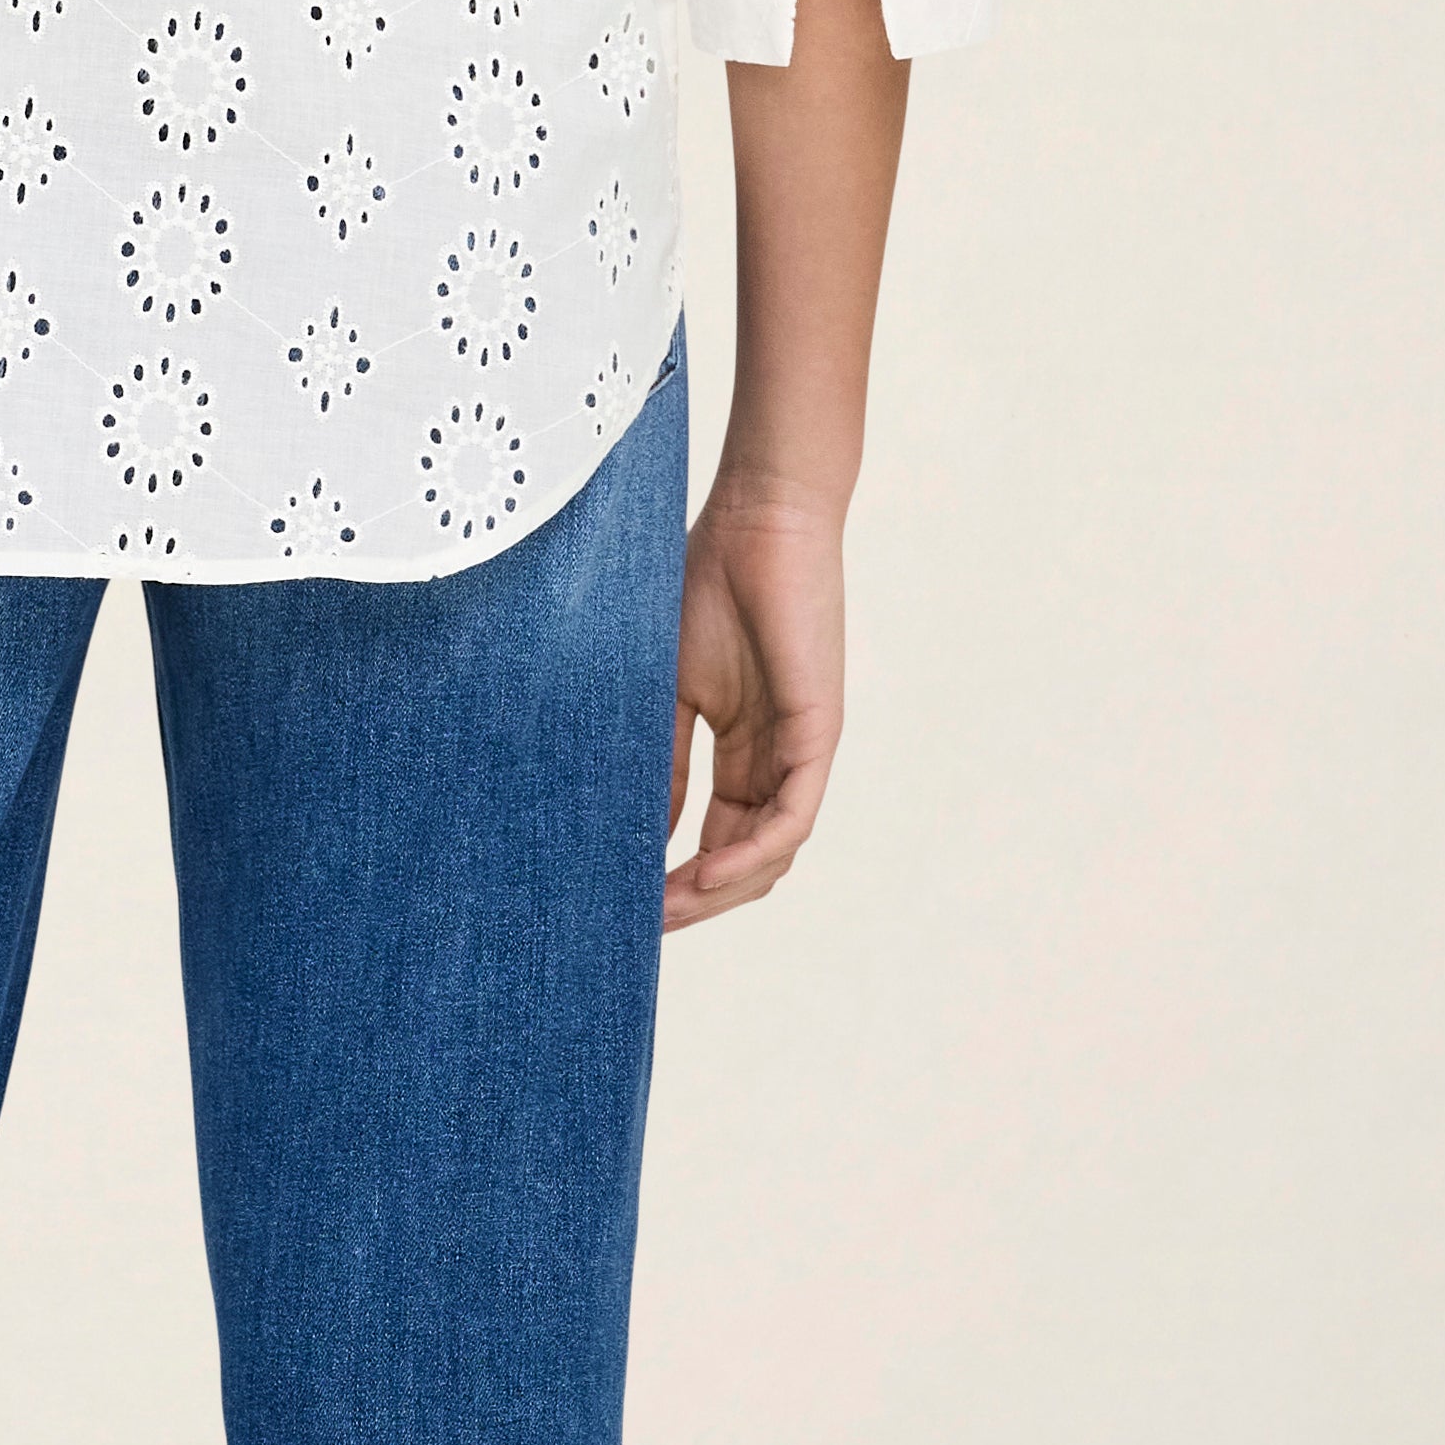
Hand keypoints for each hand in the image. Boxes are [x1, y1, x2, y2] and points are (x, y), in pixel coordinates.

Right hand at [665, 484, 843, 926]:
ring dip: (719, 891)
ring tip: (664, 909)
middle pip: (746, 861)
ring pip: (772, 853)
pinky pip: (791, 818)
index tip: (626, 907)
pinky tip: (703, 875)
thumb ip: (661, 761)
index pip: (716, 837)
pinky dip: (749, 856)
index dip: (677, 880)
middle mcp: (778, 759)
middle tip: (638, 926)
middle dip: (695, 900)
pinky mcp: (818, 731)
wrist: (757, 518)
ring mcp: (801, 749)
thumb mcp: (668, 689)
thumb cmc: (707, 583)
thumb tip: (640, 834)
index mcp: (743, 748)